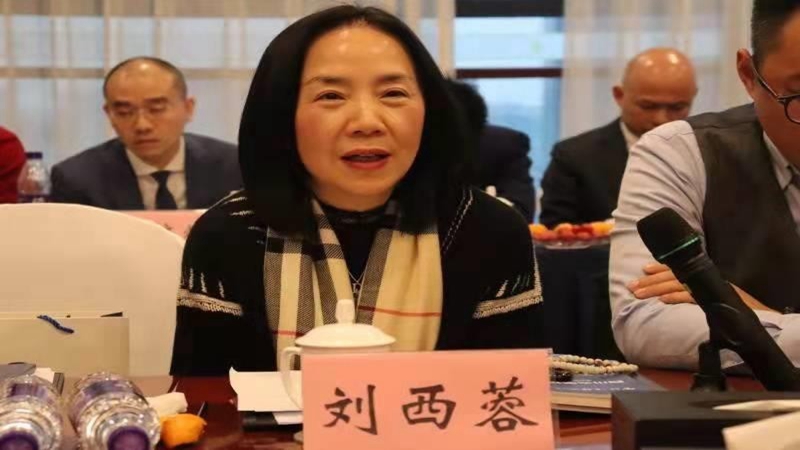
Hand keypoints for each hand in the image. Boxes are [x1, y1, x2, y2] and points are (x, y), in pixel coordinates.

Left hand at [628, 263, 776, 311]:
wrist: (757, 316)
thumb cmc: (732, 307)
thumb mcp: (709, 295)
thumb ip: (693, 292)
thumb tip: (671, 296)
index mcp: (703, 275)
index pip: (679, 268)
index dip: (660, 268)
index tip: (643, 269)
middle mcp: (704, 277)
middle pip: (673, 275)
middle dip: (650, 280)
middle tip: (631, 286)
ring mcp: (708, 287)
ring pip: (677, 284)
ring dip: (656, 288)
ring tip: (638, 294)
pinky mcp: (712, 299)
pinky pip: (691, 296)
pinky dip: (675, 297)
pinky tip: (661, 301)